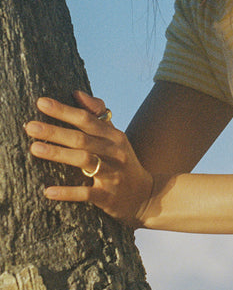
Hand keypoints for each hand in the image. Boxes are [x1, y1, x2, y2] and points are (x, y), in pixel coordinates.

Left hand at [25, 91, 153, 226]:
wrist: (144, 195)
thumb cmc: (122, 162)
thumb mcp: (115, 137)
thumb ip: (97, 116)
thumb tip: (77, 93)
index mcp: (114, 136)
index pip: (86, 119)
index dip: (64, 110)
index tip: (41, 103)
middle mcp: (115, 152)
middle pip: (82, 138)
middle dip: (55, 131)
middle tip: (30, 126)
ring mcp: (112, 174)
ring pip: (84, 161)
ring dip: (58, 154)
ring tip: (35, 148)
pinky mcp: (108, 196)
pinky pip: (86, 193)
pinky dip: (67, 192)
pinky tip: (48, 191)